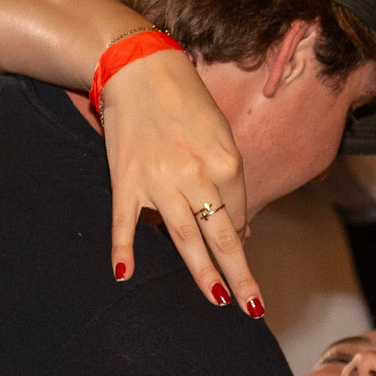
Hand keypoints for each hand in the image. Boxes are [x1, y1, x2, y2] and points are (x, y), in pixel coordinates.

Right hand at [95, 47, 261, 313]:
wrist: (139, 68)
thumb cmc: (185, 101)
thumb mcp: (220, 134)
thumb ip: (230, 181)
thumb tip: (238, 228)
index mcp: (226, 162)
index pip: (239, 212)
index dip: (239, 228)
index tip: (235, 237)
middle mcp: (196, 176)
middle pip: (221, 236)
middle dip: (240, 275)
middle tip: (252, 307)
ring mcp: (159, 182)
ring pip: (184, 238)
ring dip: (202, 273)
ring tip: (219, 301)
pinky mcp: (126, 181)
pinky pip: (125, 222)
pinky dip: (123, 248)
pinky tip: (124, 274)